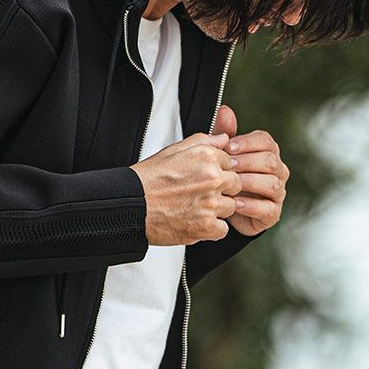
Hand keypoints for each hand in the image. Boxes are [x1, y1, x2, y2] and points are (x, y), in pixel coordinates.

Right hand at [131, 131, 242, 246]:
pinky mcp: (206, 226)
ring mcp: (211, 203)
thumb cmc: (149, 179)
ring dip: (218, 210)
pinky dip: (212, 229)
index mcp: (207, 157)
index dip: (220, 171)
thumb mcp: (175, 150)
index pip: (231, 163)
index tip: (206, 179)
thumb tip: (223, 139)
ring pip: (231, 207)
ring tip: (196, 208)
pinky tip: (197, 222)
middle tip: (201, 194)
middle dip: (222, 190)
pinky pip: (223, 230)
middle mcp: (213, 178)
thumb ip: (204, 141)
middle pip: (235, 185)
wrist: (132, 205)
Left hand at [213, 103, 287, 235]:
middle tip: (227, 166)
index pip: (265, 141)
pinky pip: (267, 208)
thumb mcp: (222, 156)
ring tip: (231, 184)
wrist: (227, 210)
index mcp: (268, 153)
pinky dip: (251, 206)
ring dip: (249, 182)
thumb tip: (224, 110)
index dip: (247, 143)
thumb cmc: (227, 178)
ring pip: (271, 183)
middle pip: (270, 161)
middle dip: (247, 162)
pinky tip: (235, 203)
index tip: (228, 147)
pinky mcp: (273, 213)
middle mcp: (278, 171)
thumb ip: (224, 134)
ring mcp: (278, 193)